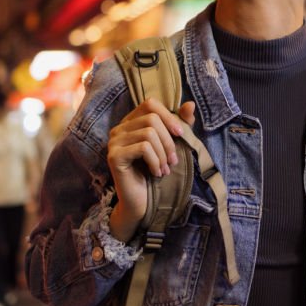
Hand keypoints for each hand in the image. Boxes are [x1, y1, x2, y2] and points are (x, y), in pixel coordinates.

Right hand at [107, 99, 194, 241]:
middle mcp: (119, 129)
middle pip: (151, 118)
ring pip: (148, 133)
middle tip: (173, 161)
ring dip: (163, 154)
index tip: (181, 135)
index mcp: (131, 122)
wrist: (142, 201)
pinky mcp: (114, 156)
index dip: (168, 116)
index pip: (150, 104)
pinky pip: (142, 148)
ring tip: (166, 169)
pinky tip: (157, 172)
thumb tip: (191, 104)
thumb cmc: (157, 171)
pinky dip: (155, 161)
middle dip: (168, 140)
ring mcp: (114, 142)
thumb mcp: (173, 144)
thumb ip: (181, 124)